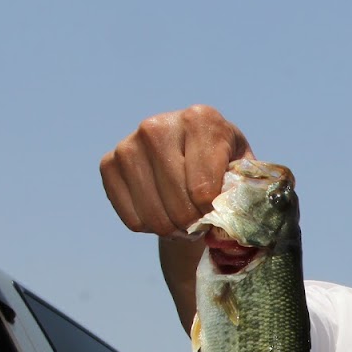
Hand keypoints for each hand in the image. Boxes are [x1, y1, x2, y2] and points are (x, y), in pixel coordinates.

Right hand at [100, 104, 252, 236]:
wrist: (192, 153)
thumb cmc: (225, 165)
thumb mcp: (243, 172)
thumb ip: (241, 193)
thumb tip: (227, 224)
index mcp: (200, 120)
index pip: (204, 191)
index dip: (213, 215)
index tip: (218, 213)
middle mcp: (158, 126)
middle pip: (178, 206)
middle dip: (194, 226)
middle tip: (201, 224)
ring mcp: (129, 144)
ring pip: (153, 217)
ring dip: (173, 231)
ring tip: (186, 222)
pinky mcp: (108, 164)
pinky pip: (132, 219)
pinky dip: (151, 228)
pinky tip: (163, 212)